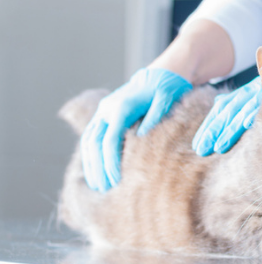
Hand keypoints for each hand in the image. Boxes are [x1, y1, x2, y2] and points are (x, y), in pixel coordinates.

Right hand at [81, 68, 191, 191]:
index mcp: (122, 106)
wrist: (164, 73)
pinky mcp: (105, 115)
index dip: (111, 162)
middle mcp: (108, 108)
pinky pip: (92, 137)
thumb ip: (156, 116)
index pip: (110, 139)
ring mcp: (104, 111)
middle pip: (95, 142)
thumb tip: (142, 136)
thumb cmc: (169, 88)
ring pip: (89, 140)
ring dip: (91, 164)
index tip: (115, 181)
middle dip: (98, 167)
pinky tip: (96, 172)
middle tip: (105, 189)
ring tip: (97, 186)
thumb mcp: (168, 99)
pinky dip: (92, 155)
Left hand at [192, 76, 261, 155]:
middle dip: (213, 131)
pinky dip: (252, 113)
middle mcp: (247, 91)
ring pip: (240, 110)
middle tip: (201, 150)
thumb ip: (237, 98)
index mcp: (241, 93)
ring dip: (230, 129)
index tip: (199, 145)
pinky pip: (260, 103)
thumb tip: (218, 102)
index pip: (220, 110)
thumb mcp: (254, 91)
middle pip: (226, 111)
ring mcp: (258, 91)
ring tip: (219, 147)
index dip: (209, 126)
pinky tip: (245, 126)